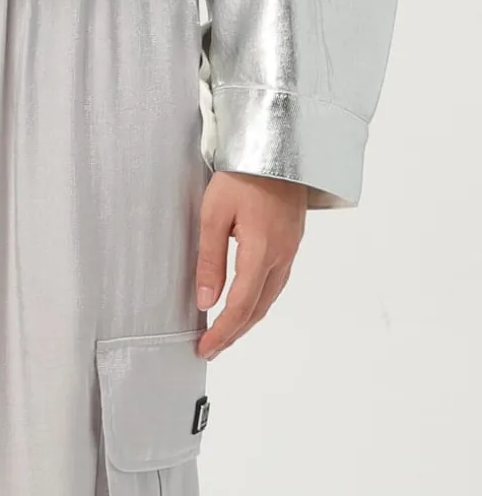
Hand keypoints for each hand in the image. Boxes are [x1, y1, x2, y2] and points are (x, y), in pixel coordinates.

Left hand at [194, 171, 306, 360]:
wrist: (279, 146)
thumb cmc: (243, 175)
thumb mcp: (214, 213)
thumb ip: (209, 259)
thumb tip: (205, 301)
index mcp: (261, 252)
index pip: (240, 307)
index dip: (222, 332)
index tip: (204, 348)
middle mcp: (281, 258)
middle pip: (257, 309)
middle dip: (234, 333)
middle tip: (211, 347)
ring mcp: (290, 251)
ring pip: (269, 299)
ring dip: (247, 319)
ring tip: (224, 331)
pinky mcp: (291, 242)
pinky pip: (276, 283)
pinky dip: (258, 301)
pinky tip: (246, 300)